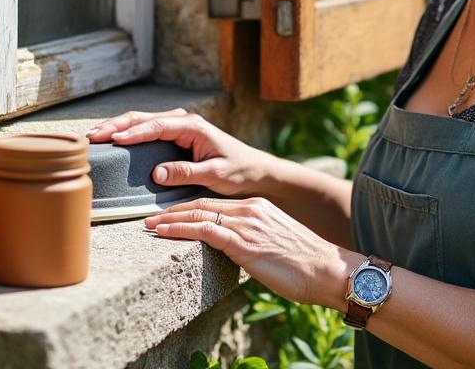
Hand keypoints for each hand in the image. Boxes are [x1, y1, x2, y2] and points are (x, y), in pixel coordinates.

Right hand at [87, 108, 276, 196]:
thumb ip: (186, 172)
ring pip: (142, 121)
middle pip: (143, 118)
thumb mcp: (215, 174)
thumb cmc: (238, 170)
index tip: (114, 139)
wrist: (253, 169)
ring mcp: (178, 127)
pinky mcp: (175, 136)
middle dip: (116, 125)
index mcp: (193, 126)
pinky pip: (147, 130)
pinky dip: (128, 133)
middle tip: (93, 136)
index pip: (157, 126)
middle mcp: (184, 121)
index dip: (134, 133)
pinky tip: (113, 139)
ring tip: (95, 136)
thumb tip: (157, 173)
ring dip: (118, 127)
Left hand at [144, 196, 360, 309]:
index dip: (188, 208)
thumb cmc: (304, 265)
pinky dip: (179, 230)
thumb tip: (233, 252)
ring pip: (198, 214)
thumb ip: (252, 241)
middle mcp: (250, 210)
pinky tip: (162, 233)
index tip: (168, 214)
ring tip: (147, 225)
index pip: (214, 203)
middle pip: (201, 203)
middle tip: (148, 216)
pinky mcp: (244, 242)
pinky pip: (204, 230)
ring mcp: (246, 224)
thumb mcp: (274, 244)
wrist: (327, 270)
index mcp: (257, 208)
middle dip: (172, 210)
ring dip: (168, 219)